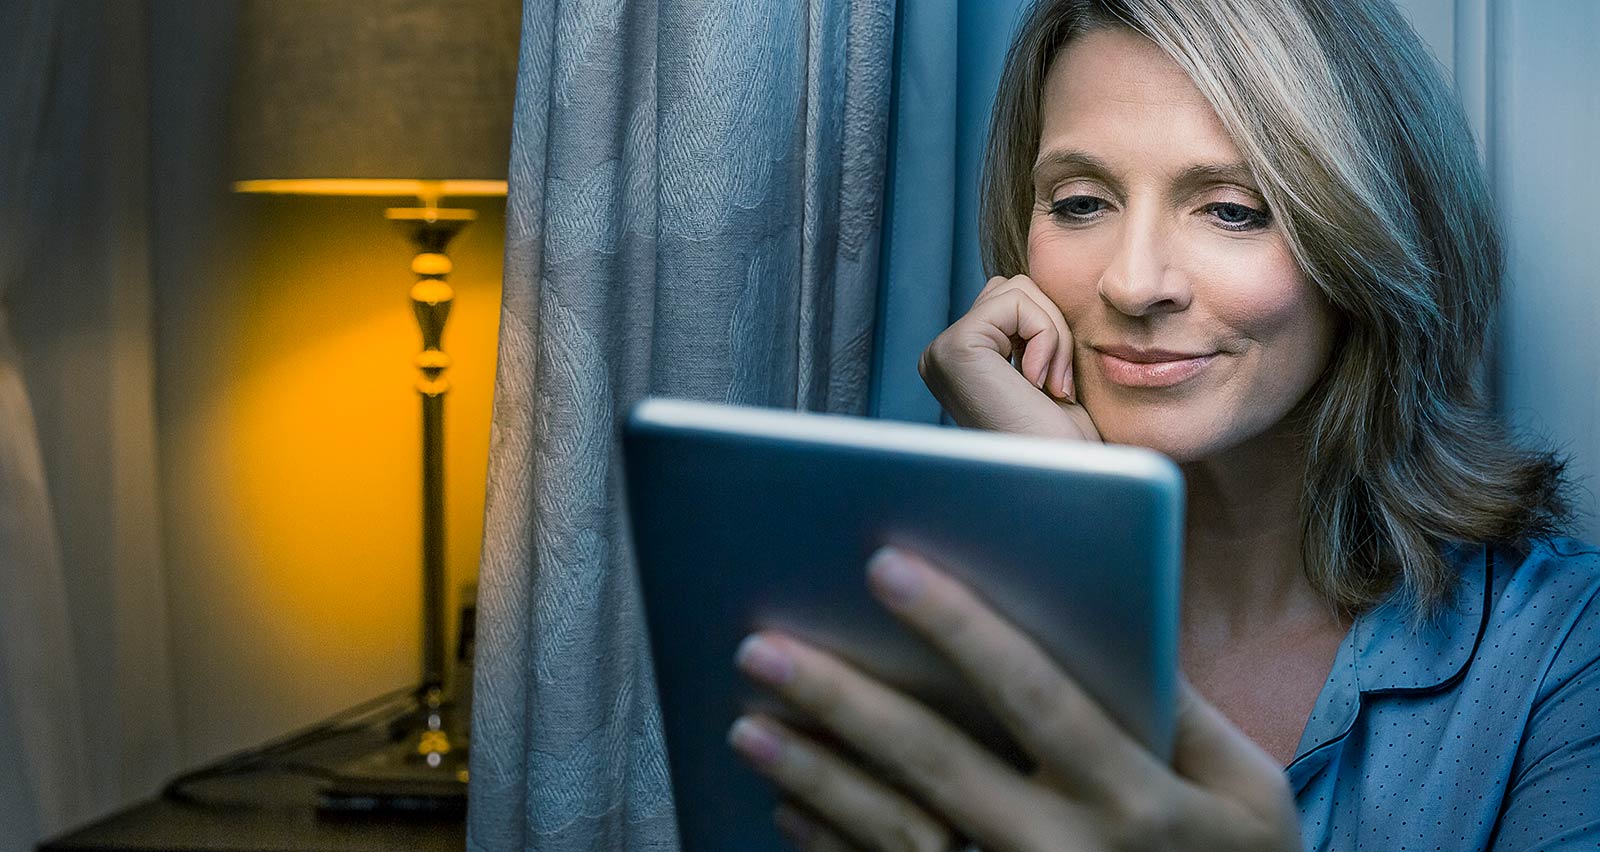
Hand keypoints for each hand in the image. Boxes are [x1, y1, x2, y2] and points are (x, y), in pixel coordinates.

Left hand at [728, 548, 1302, 851]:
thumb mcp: (1245, 788)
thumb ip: (1182, 709)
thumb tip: (1102, 615)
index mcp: (1137, 793)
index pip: (1036, 696)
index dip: (962, 629)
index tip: (886, 565)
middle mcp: (1069, 851)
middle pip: (941, 764)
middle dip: (849, 701)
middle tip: (763, 644)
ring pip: (901, 833)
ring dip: (819, 777)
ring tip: (748, 721)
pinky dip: (835, 848)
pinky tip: (786, 802)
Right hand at [919, 275, 1099, 441]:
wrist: (1066, 487)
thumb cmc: (1066, 444)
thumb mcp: (1047, 373)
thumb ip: (1031, 331)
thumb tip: (1041, 280)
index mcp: (957, 362)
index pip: (1012, 300)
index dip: (1050, 332)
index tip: (1056, 389)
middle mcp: (939, 356)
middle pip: (1013, 287)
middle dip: (1052, 328)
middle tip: (1057, 388)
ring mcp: (941, 353)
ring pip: (1017, 288)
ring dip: (1054, 335)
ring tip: (1051, 388)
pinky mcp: (955, 349)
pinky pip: (1017, 302)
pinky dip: (1047, 338)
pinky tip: (1039, 385)